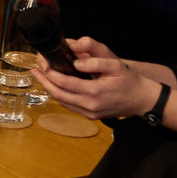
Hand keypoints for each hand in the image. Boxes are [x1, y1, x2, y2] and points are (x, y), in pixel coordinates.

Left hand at [32, 36, 162, 119]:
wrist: (141, 99)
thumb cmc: (128, 80)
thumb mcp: (115, 65)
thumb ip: (95, 61)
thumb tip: (76, 62)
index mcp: (94, 92)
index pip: (64, 83)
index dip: (49, 73)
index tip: (42, 62)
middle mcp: (89, 105)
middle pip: (58, 94)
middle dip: (44, 81)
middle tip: (35, 68)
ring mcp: (89, 113)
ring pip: (61, 102)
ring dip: (49, 89)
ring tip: (41, 76)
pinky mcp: (90, 116)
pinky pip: (69, 106)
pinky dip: (59, 96)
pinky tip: (54, 86)